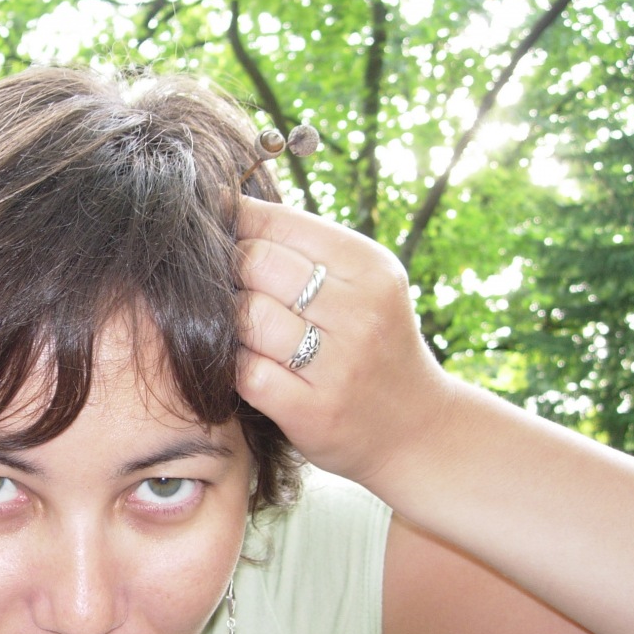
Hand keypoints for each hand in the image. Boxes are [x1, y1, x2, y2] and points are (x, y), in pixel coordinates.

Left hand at [236, 196, 453, 485]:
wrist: (417, 429)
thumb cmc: (373, 343)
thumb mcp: (363, 283)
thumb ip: (305, 247)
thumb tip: (228, 204)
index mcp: (370, 267)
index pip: (279, 224)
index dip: (236, 225)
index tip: (216, 232)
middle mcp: (359, 312)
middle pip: (255, 264)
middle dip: (227, 270)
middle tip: (220, 284)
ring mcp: (338, 364)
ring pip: (245, 317)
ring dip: (228, 321)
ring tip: (236, 326)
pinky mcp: (312, 410)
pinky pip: (244, 372)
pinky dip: (233, 366)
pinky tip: (245, 364)